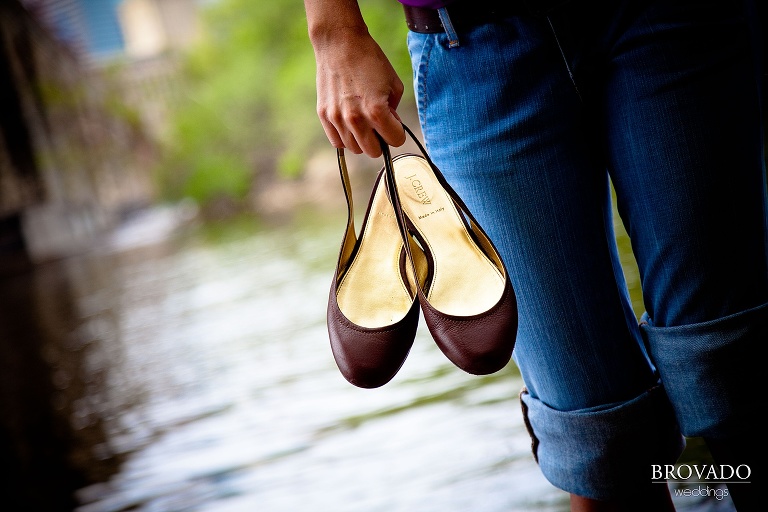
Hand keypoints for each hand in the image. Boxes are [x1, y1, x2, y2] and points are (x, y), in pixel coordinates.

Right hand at [310, 26, 406, 156]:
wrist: (339, 44)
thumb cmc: (369, 60)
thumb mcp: (394, 84)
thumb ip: (394, 111)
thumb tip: (388, 126)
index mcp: (376, 111)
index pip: (395, 141)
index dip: (397, 131)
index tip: (393, 121)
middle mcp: (355, 119)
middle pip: (373, 151)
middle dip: (380, 140)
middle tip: (378, 124)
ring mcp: (337, 119)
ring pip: (355, 149)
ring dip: (362, 140)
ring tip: (363, 121)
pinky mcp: (324, 115)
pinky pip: (337, 142)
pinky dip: (346, 138)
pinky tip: (350, 123)